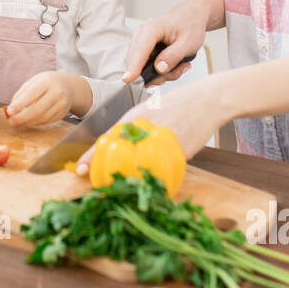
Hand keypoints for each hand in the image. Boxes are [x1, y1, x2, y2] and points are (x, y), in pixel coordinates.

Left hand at [5, 71, 88, 128]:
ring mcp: (61, 104)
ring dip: (28, 123)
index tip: (9, 111)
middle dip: (22, 118)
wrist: (68, 86)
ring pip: (42, 118)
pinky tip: (27, 122)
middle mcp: (57, 93)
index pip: (31, 94)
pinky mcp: (62, 113)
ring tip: (17, 123)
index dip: (20, 104)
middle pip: (38, 109)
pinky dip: (35, 123)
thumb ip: (21, 94)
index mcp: (47, 82)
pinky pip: (46, 121)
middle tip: (11, 121)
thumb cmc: (46, 83)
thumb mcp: (33, 82)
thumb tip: (10, 110)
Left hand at [76, 73, 227, 175]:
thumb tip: (117, 146)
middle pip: (121, 154)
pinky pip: (164, 170)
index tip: (79, 169)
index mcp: (136, 116)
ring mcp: (162, 139)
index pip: (107, 138)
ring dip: (133, 178)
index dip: (92, 155)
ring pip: (141, 166)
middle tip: (99, 184)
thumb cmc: (179, 105)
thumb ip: (134, 129)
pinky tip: (153, 183)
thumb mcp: (150, 112)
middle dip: (109, 172)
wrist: (209, 99)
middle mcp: (145, 127)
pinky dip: (158, 178)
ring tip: (125, 188)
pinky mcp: (180, 150)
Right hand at [123, 0, 209, 86]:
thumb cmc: (190, 26)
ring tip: (182, 64)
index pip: (139, 51)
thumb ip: (173, 56)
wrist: (191, 18)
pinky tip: (174, 64)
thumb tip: (159, 68)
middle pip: (139, 63)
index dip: (133, 67)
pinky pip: (148, 67)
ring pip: (144, 69)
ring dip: (163, 73)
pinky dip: (162, 71)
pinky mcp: (143, 50)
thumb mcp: (188, 43)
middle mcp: (141, 35)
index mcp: (151, 29)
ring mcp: (140, 43)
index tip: (127, 80)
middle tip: (182, 68)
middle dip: (159, 74)